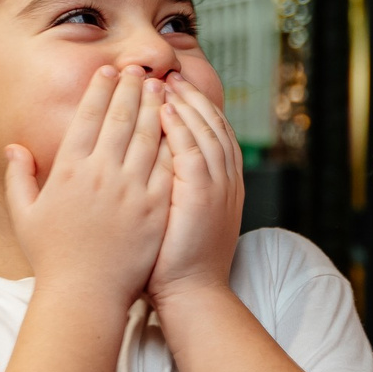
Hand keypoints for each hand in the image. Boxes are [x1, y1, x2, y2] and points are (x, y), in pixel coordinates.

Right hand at [5, 64, 171, 306]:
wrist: (85, 295)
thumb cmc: (53, 259)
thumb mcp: (25, 216)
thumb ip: (19, 177)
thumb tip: (15, 147)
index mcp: (69, 170)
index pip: (88, 116)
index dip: (100, 89)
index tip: (108, 71)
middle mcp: (101, 174)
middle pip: (120, 117)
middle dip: (130, 87)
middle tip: (138, 69)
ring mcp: (131, 190)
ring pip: (148, 135)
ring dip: (153, 106)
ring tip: (159, 88)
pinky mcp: (156, 207)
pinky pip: (167, 164)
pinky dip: (173, 140)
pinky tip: (177, 125)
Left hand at [148, 75, 245, 308]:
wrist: (191, 297)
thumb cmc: (173, 264)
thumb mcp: (178, 218)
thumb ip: (170, 188)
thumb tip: (147, 166)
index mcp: (222, 186)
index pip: (212, 134)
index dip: (195, 108)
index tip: (173, 88)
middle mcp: (225, 182)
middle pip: (212, 125)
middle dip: (191, 97)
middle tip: (168, 74)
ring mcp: (217, 188)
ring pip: (205, 131)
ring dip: (185, 103)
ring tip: (164, 82)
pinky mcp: (202, 196)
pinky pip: (194, 151)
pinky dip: (182, 127)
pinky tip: (165, 109)